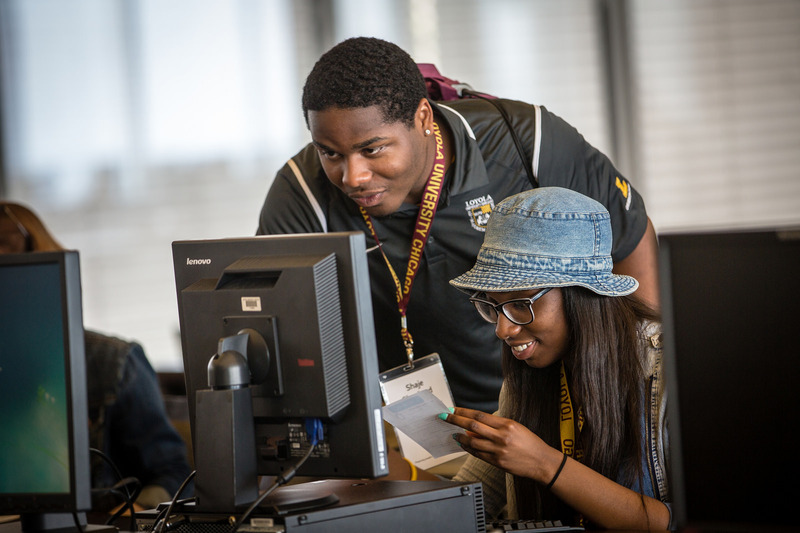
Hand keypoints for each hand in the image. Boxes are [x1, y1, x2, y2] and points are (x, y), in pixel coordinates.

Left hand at [439, 407, 556, 482]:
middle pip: (472, 425)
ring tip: (453, 433)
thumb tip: (475, 425)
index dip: (464, 411)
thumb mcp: (515, 428)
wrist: (541, 461)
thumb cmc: (530, 443)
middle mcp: (501, 436)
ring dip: (460, 437)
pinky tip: (463, 445)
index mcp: (506, 424)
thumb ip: (495, 426)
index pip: (479, 415)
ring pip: (472, 441)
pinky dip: (468, 448)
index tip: (454, 409)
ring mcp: (498, 450)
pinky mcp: (497, 462)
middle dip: (456, 420)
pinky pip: (477, 454)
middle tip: (445, 417)